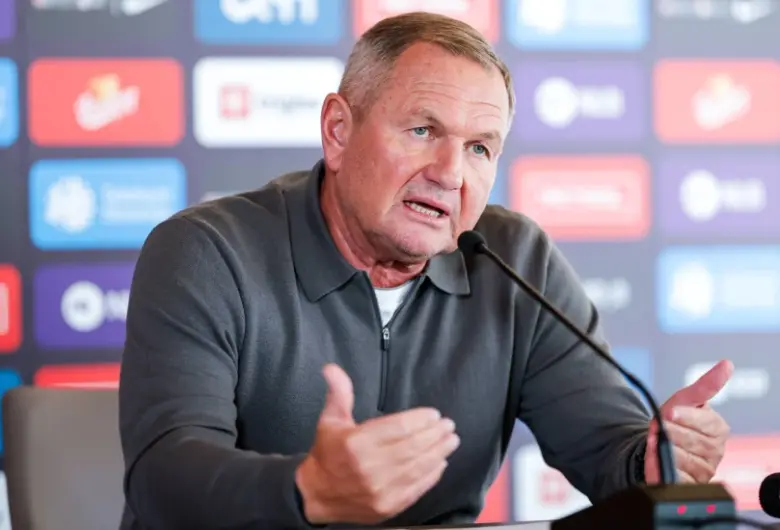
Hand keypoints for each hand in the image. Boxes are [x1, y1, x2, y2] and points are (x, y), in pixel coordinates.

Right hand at [295, 364, 459, 524]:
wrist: (317, 495)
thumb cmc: (327, 454)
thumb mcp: (330, 420)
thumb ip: (339, 393)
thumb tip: (332, 369)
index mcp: (356, 443)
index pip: (398, 428)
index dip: (420, 420)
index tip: (434, 414)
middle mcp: (369, 467)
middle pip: (413, 446)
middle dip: (435, 434)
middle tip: (449, 426)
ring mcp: (380, 490)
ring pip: (418, 467)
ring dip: (439, 452)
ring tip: (451, 441)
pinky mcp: (388, 506)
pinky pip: (416, 488)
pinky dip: (432, 475)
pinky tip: (441, 463)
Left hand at [644, 360, 732, 483]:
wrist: (656, 441)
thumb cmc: (675, 419)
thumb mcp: (685, 399)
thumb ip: (705, 384)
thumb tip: (727, 364)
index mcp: (718, 429)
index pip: (704, 422)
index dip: (683, 417)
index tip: (669, 412)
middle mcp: (715, 451)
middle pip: (690, 440)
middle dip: (668, 431)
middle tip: (656, 426)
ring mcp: (704, 469)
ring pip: (680, 457)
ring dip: (661, 446)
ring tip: (654, 440)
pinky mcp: (689, 483)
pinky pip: (674, 475)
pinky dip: (660, 463)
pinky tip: (656, 456)